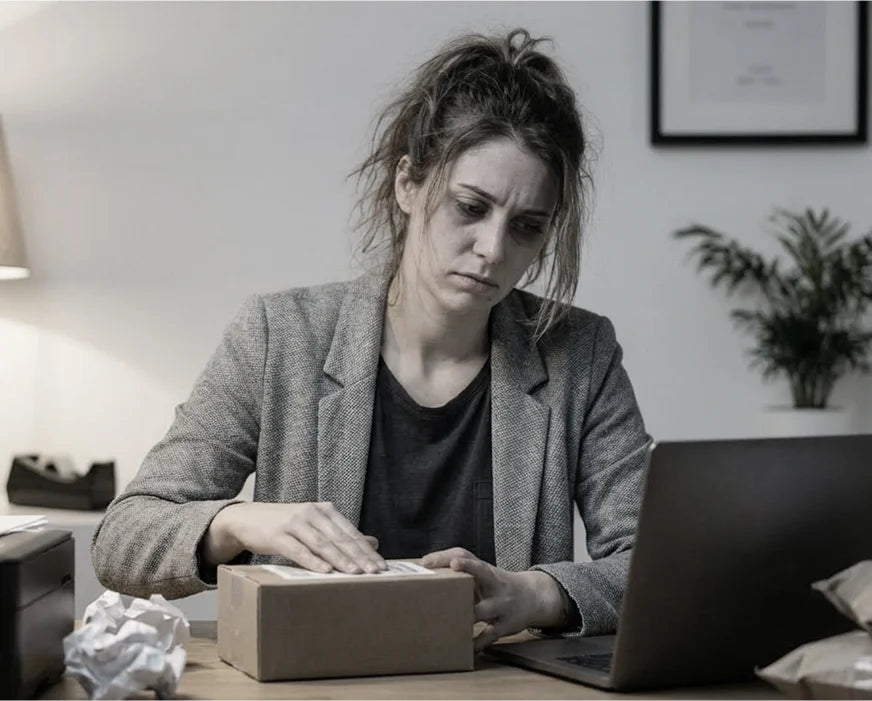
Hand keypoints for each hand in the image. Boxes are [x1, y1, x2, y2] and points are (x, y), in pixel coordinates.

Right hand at [203, 501, 386, 573]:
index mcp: (324, 510)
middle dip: (359, 556)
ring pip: (322, 543)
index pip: (350, 532)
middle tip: (374, 572)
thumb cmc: (286, 526)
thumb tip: (373, 543)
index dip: (366, 549)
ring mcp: (294, 522)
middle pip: (340, 537)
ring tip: (355, 573)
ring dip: (340, 559)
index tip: (381, 565)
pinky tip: (325, 571)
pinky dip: (313, 561)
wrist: (247, 519)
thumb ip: (342, 534)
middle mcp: (312, 513)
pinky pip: (298, 549)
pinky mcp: (277, 535)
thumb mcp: (316, 525)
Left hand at [421, 547, 564, 650]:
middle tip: (453, 566)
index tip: (431, 559)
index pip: (469, 557)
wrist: (533, 597)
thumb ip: (462, 574)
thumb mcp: (485, 575)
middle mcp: (495, 584)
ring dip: (467, 615)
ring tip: (448, 622)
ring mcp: (502, 604)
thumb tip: (425, 573)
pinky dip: (478, 642)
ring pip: (483, 609)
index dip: (451, 555)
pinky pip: (490, 634)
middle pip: (483, 572)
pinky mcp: (506, 624)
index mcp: (486, 571)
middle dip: (469, 568)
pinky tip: (466, 648)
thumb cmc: (497, 585)